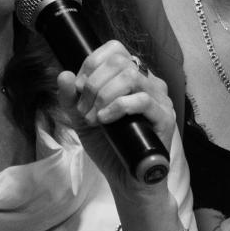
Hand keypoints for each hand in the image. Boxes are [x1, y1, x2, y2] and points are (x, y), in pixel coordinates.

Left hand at [57, 41, 176, 197]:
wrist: (127, 180)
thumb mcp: (83, 120)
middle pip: (120, 61)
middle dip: (93, 83)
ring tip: (94, 117)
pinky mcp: (165, 117)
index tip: (79, 88)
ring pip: (131, 76)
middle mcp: (149, 82)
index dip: (92, 63)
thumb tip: (64, 74)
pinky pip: (142, 100)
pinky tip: (105, 120)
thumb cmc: (110, 147)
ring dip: (104, 95)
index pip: (115, 49)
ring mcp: (160, 98)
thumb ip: (71, 99)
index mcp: (132, 77)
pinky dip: (118, 107)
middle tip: (84, 110)